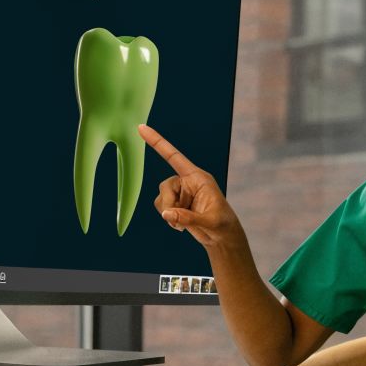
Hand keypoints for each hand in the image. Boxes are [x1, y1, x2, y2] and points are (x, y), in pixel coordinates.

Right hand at [138, 124, 242, 247]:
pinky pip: (162, 207)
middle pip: (165, 185)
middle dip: (169, 203)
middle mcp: (188, 182)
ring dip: (169, 212)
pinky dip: (168, 218)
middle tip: (177, 220)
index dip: (158, 142)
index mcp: (199, 177)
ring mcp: (182, 193)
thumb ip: (188, 218)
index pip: (174, 157)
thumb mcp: (209, 221)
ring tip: (183, 224)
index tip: (141, 127)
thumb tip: (166, 213)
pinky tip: (180, 226)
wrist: (223, 238)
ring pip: (161, 197)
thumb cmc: (223, 225)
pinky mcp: (177, 204)